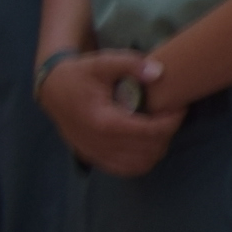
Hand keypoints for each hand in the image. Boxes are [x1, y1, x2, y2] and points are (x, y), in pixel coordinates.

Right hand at [42, 50, 179, 178]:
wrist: (52, 90)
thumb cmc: (81, 74)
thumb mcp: (103, 62)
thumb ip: (130, 64)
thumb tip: (158, 72)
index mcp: (102, 120)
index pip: (149, 132)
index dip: (172, 121)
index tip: (179, 107)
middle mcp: (98, 143)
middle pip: (148, 150)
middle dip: (167, 133)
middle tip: (172, 116)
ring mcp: (94, 154)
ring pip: (140, 165)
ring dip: (157, 148)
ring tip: (160, 128)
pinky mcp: (93, 158)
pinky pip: (126, 169)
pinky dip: (142, 160)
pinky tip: (147, 142)